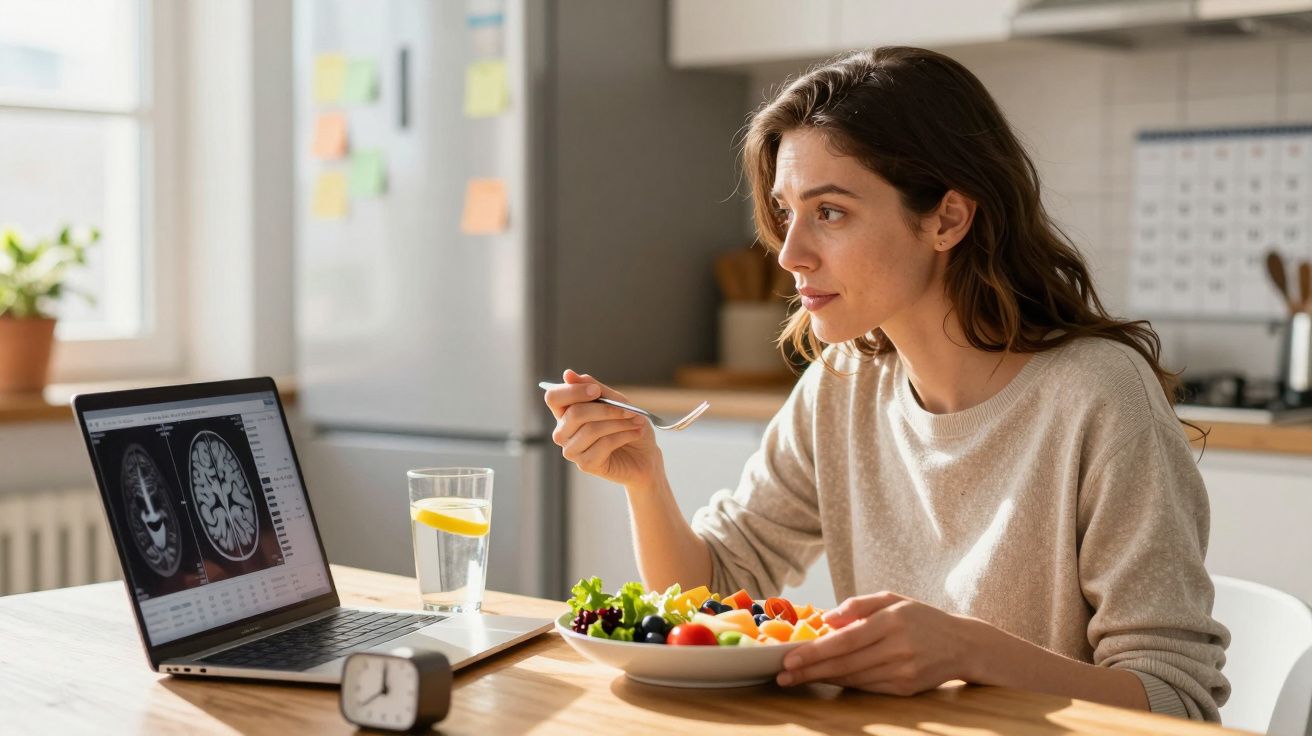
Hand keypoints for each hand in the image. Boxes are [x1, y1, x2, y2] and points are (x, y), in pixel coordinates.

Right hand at [543, 369, 662, 488]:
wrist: (645, 455)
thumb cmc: (628, 425)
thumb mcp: (615, 401)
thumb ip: (594, 388)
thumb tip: (568, 374)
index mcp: (566, 412)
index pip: (554, 398)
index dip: (573, 391)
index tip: (597, 391)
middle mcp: (563, 432)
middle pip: (574, 413)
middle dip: (606, 409)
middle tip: (629, 410)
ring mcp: (572, 450)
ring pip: (591, 429)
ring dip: (619, 423)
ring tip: (637, 422)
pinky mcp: (585, 464)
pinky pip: (603, 444)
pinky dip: (623, 435)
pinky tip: (635, 433)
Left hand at [776, 591, 977, 695]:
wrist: (963, 645)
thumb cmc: (921, 618)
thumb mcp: (893, 599)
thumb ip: (858, 606)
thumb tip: (826, 619)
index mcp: (892, 621)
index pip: (846, 640)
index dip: (815, 652)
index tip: (790, 658)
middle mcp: (898, 648)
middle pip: (845, 663)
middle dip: (811, 671)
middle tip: (783, 676)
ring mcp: (903, 672)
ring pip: (854, 679)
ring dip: (823, 679)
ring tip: (797, 678)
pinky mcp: (905, 689)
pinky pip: (867, 688)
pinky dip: (844, 684)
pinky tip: (826, 680)